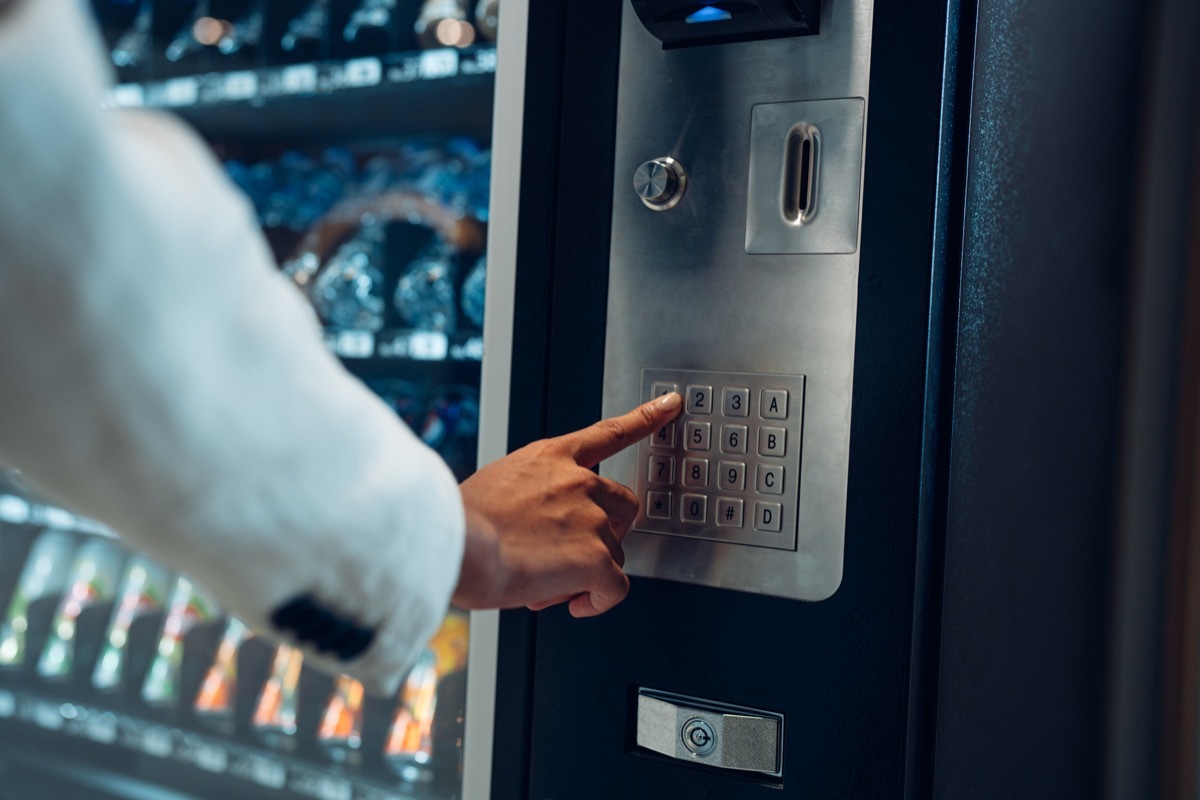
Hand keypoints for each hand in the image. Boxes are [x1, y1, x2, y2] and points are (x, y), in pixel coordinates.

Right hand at [453, 392, 682, 616]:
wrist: (458, 546)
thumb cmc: (462, 524)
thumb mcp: (495, 485)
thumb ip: (531, 494)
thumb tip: (536, 525)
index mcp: (551, 457)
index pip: (608, 433)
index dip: (644, 418)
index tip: (671, 405)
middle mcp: (579, 482)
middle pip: (624, 506)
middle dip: (607, 533)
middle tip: (571, 554)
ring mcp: (591, 518)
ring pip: (614, 552)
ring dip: (590, 571)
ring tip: (548, 579)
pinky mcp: (596, 558)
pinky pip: (614, 588)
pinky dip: (597, 601)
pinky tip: (574, 602)